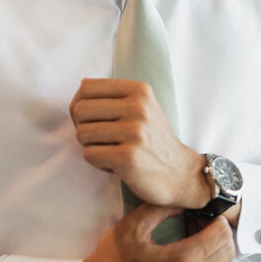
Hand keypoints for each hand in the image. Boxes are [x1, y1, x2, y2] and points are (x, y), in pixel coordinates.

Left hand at [70, 78, 209, 208]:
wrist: (180, 174)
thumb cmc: (153, 140)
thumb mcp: (142, 107)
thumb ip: (114, 96)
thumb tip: (81, 88)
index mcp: (139, 90)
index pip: (86, 87)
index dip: (80, 105)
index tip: (93, 119)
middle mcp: (138, 108)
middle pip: (80, 110)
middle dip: (83, 127)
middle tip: (101, 139)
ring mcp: (134, 132)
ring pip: (81, 133)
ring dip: (90, 147)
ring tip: (110, 151)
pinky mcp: (128, 157)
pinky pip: (89, 155)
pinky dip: (98, 163)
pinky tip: (115, 164)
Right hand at [76, 203, 235, 261]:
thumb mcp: (132, 226)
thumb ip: (160, 209)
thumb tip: (182, 199)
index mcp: (180, 261)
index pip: (220, 237)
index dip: (220, 219)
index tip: (211, 210)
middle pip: (227, 252)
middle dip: (223, 232)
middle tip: (208, 219)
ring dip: (219, 249)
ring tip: (202, 234)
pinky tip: (195, 251)